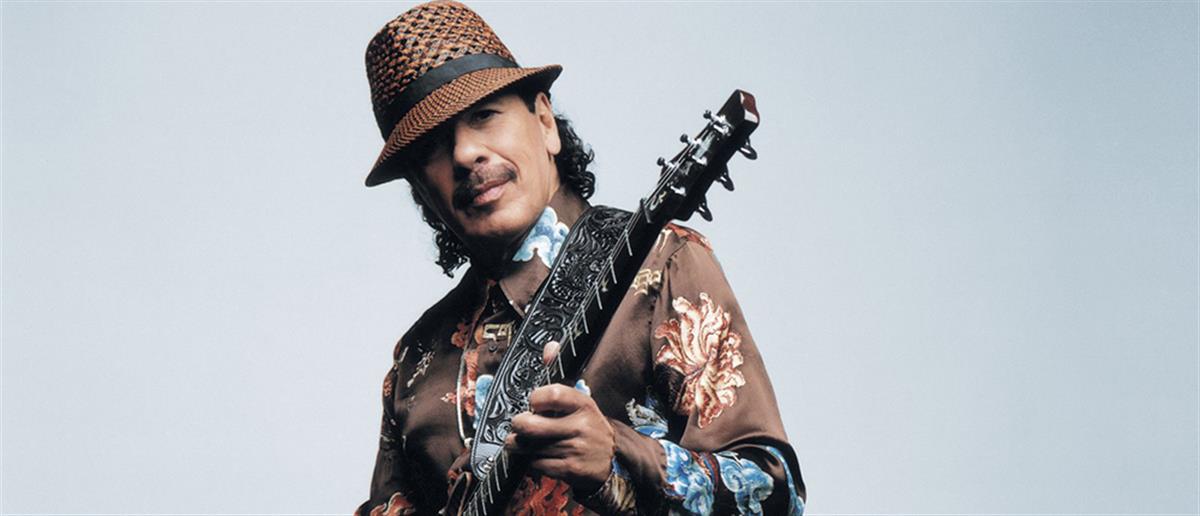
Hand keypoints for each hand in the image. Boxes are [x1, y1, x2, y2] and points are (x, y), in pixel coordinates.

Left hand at [505, 340, 614, 493]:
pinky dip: (531, 462)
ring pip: (531, 447)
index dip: (534, 399)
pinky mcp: (572, 469)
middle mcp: (582, 425)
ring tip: (520, 442)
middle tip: (518, 425)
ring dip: (521, 446)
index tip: (533, 403)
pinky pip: (538, 464)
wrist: (611, 459)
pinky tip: (535, 456)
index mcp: (584, 403)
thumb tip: (550, 346)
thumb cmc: (586, 425)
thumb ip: (559, 375)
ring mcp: (577, 449)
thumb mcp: (579, 400)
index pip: (551, 394)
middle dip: (518, 425)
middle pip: (532, 426)